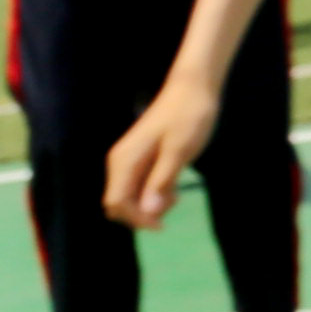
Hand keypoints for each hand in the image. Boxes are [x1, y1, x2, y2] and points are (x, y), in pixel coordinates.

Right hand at [103, 86, 226, 227]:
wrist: (194, 87)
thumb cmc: (189, 116)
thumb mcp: (179, 151)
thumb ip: (162, 181)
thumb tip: (148, 211)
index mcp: (124, 161)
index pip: (116, 203)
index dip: (136, 218)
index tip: (162, 224)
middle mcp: (120, 162)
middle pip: (119, 203)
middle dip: (141, 214)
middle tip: (171, 207)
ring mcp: (130, 160)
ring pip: (130, 196)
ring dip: (149, 205)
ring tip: (176, 198)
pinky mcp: (142, 158)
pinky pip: (139, 185)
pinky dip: (153, 194)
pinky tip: (174, 190)